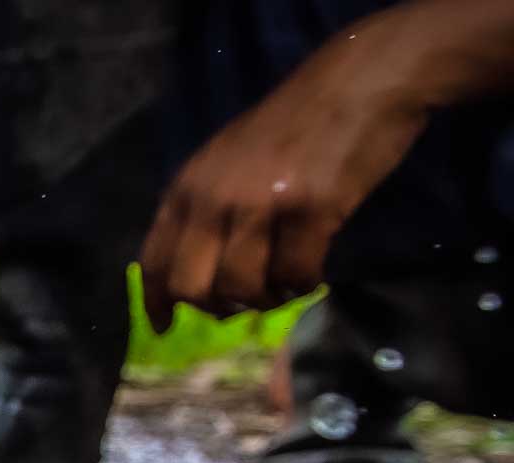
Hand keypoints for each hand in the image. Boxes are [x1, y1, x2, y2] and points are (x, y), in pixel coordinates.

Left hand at [139, 31, 426, 329]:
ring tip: (283, 283)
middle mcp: (213, 198)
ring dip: (265, 299)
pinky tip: (312, 273)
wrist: (359, 82)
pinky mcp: (309, 211)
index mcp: (187, 186)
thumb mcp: (226, 161)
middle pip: (193, 288)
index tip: (164, 327)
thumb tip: (197, 274)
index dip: (156, 302)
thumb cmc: (293, 124)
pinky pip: (295, 276)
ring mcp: (260, 205)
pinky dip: (303, 285)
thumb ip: (205, 208)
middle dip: (216, 308)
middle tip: (243, 302)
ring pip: (242, 289)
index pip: (155, 261)